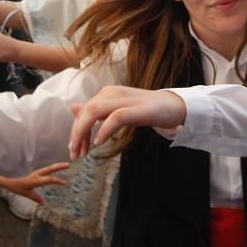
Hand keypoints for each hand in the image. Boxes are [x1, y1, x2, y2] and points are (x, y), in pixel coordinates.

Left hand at [1, 162, 68, 203]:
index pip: (49, 179)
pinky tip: (57, 169)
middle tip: (68, 165)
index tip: (65, 183)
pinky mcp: (37, 173)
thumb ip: (35, 197)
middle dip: (59, 167)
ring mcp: (37, 173)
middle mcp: (37, 174)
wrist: (10, 182)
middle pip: (50, 169)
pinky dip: (53, 168)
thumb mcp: (26, 194)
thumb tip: (44, 202)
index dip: (57, 181)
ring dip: (57, 166)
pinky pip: (47, 170)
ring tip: (65, 165)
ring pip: (49, 168)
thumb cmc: (18, 188)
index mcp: (35, 180)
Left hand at [68, 86, 186, 159]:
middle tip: (74, 154)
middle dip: (76, 133)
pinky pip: (116, 117)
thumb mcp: (116, 110)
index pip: (84, 111)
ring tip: (83, 151)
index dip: (76, 130)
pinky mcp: (137, 109)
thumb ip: (96, 110)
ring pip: (95, 111)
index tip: (75, 149)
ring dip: (84, 132)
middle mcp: (112, 93)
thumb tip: (73, 108)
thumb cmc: (144, 110)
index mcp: (106, 93)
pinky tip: (99, 142)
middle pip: (86, 111)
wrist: (173, 106)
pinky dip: (104, 129)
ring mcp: (125, 100)